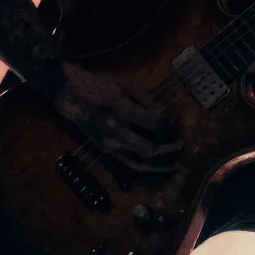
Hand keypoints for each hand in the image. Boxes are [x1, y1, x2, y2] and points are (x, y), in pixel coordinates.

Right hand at [52, 62, 181, 171]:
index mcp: (122, 111)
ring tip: (175, 163)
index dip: (168, 123)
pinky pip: (129, 165)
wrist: (73, 97)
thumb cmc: (101, 87)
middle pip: (148, 149)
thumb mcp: (127, 85)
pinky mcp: (107, 151)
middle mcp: (116, 132)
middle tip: (181, 146)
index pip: (153, 123)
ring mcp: (111, 145)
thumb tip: (167, 117)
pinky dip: (146, 168)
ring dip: (160, 165)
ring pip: (140, 163)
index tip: (172, 120)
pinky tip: (158, 167)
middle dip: (168, 150)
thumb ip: (148, 101)